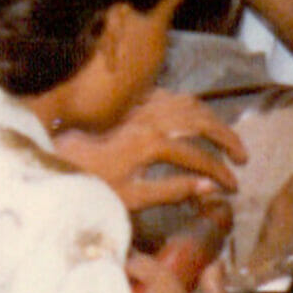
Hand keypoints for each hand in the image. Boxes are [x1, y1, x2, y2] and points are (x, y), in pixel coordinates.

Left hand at [55, 89, 245, 211]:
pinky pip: (170, 96)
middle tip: (243, 157)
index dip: (222, 171)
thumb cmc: (87, 183)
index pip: (201, 156)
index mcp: (152, 144)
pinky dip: (190, 105)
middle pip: (203, 122)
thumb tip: (210, 187)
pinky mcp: (131, 104)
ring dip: (213, 119)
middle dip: (228, 138)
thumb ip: (172, 191)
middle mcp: (151, 120)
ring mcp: (141, 108)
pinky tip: (194, 116)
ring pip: (190, 104)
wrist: (49, 158)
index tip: (234, 186)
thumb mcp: (130, 197)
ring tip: (226, 136)